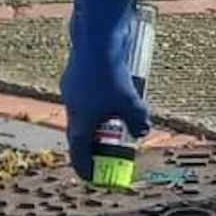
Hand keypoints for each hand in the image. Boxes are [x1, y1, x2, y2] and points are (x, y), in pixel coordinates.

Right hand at [60, 0, 150, 179]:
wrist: (95, 37)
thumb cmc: (109, 74)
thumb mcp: (129, 101)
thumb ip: (137, 120)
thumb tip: (143, 131)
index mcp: (79, 122)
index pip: (79, 153)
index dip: (86, 167)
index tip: (91, 178)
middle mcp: (73, 106)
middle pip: (82, 133)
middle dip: (97, 144)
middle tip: (110, 151)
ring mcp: (74, 87)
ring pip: (87, 111)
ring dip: (101, 120)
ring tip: (118, 121)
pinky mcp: (81, 71)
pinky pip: (91, 92)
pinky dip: (103, 98)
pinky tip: (117, 91)